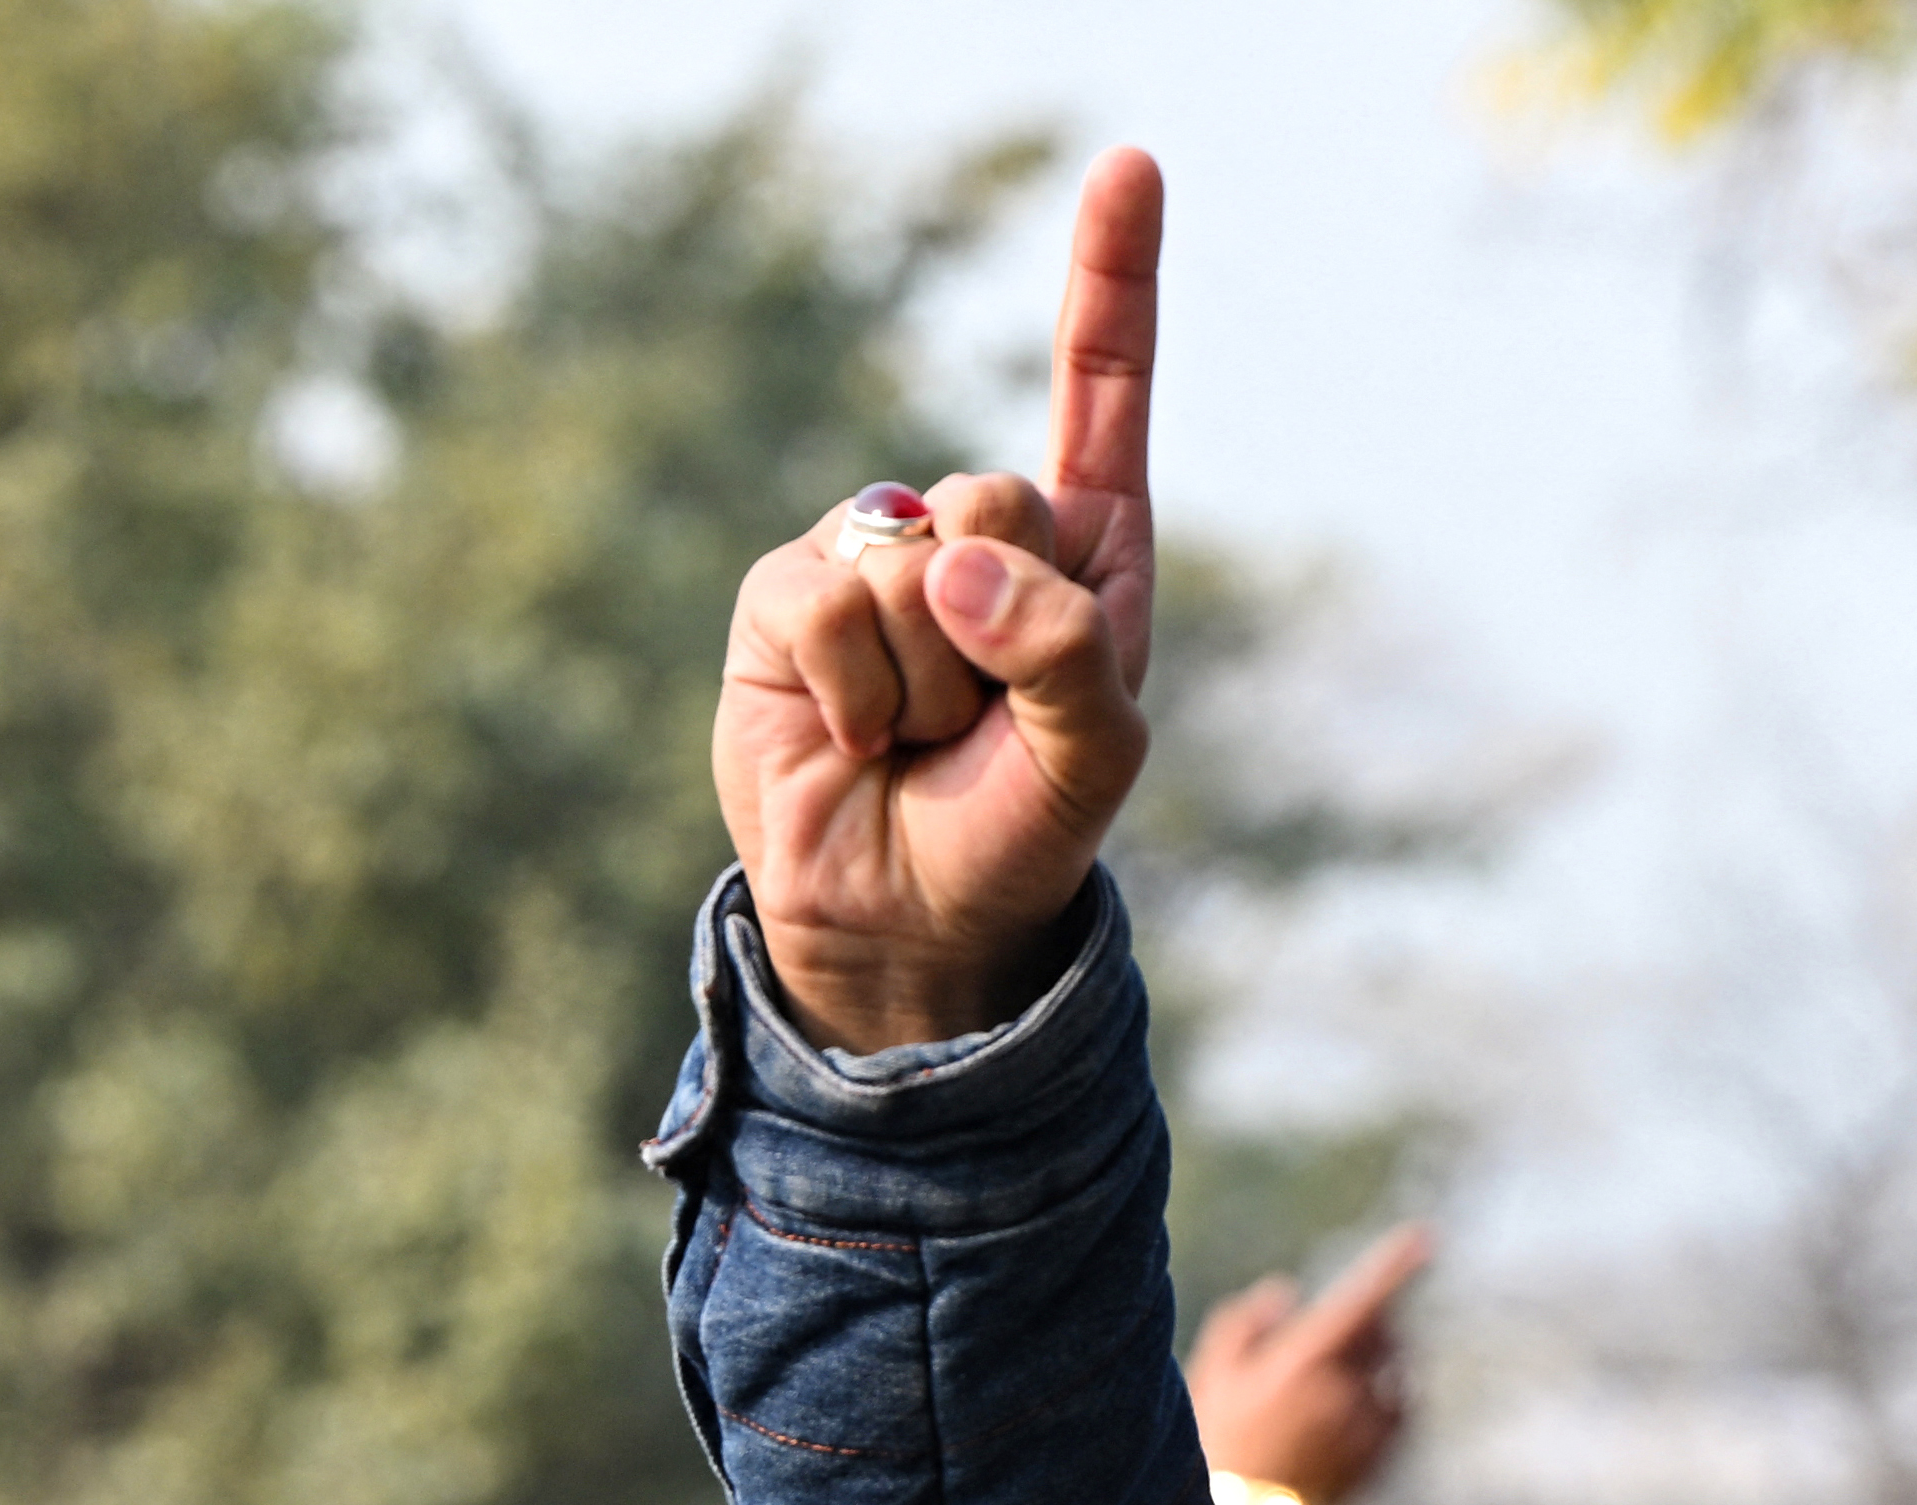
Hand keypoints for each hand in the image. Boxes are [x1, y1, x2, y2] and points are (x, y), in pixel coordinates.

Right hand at [713, 151, 1160, 1055]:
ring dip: (926, 683)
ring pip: (909, 558)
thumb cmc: (1017, 832)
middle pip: (1001, 491)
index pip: (1102, 391)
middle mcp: (980, 532)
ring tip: (920, 742)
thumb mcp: (1094, 757)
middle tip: (984, 719)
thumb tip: (950, 559)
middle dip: (1001, 624)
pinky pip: (824, 601)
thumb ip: (1063, 651)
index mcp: (1083, 549)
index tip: (1128, 167)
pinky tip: (857, 740)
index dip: (1111, 279)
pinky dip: (853, 690)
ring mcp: (877, 556)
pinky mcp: (788, 600)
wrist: (904, 925)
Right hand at [1186, 1220, 1429, 1504]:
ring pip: (1396, 1372)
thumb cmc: (1220, 1443)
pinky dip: (1387, 1400)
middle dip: (1373, 1323)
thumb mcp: (1213, 1375)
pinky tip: (1349, 1415)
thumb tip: (1285, 1293)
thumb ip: (1245, 1323)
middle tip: (1339, 1334)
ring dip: (1380, 1363)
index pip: (1362, 1301)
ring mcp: (1368, 1426)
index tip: (1425, 1237)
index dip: (1395, 1265)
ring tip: (1336, 1382)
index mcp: (1305, 1362)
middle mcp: (1346, 1391)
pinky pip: (1400, 1410)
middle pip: (1384, 1334)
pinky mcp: (1382, 1455)